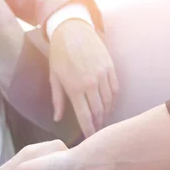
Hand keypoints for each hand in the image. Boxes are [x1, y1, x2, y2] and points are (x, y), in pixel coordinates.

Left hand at [49, 19, 118, 136]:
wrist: (72, 30)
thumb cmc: (60, 54)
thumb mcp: (54, 77)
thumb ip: (58, 100)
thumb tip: (57, 118)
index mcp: (75, 88)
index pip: (85, 116)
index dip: (88, 130)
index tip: (89, 139)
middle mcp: (91, 83)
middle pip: (99, 111)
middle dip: (98, 124)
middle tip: (97, 132)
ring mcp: (103, 75)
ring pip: (109, 102)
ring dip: (107, 113)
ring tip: (103, 120)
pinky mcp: (110, 68)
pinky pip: (115, 89)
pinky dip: (113, 100)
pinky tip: (109, 105)